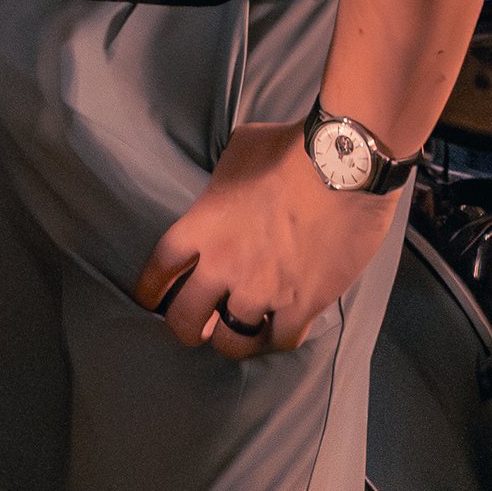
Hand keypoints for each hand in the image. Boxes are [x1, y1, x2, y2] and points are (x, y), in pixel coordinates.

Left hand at [132, 121, 399, 357]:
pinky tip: (277, 333)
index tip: (150, 301)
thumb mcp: (236, 153)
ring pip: (232, 341)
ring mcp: (262, 289)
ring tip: (237, 337)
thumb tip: (229, 188)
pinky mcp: (302, 304)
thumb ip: (224, 181)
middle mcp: (223, 264)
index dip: (150, 290)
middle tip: (195, 330)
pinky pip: (281, 341)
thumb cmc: (286, 149)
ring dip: (232, 340)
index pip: (160, 268)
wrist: (341, 165)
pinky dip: (276, 340)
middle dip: (185, 328)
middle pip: (186, 317)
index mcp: (201, 225)